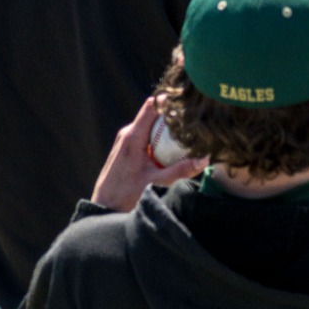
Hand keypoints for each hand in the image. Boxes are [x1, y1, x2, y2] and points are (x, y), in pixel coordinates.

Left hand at [91, 96, 204, 212]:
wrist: (104, 207)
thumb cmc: (126, 195)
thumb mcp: (156, 182)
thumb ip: (181, 170)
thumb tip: (204, 159)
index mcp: (133, 137)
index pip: (152, 106)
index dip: (170, 100)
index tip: (188, 102)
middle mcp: (128, 134)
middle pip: (154, 114)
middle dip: (173, 115)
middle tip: (194, 119)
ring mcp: (126, 140)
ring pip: (150, 125)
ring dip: (167, 128)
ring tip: (187, 132)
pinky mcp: (126, 148)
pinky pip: (146, 135)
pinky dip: (160, 138)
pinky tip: (172, 148)